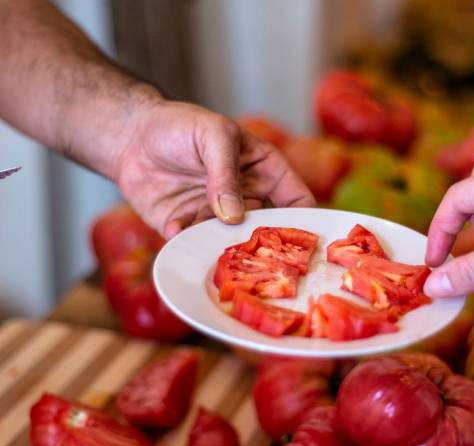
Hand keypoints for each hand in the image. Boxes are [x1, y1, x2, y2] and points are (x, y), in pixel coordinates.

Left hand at [114, 101, 314, 237]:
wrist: (131, 136)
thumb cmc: (181, 126)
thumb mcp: (212, 136)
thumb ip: (225, 174)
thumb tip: (235, 216)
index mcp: (266, 172)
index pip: (297, 199)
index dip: (305, 219)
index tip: (304, 240)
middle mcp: (247, 199)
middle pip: (268, 230)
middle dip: (264, 244)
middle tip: (256, 253)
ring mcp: (219, 216)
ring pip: (231, 241)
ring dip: (220, 242)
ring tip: (206, 234)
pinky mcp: (189, 227)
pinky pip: (194, 243)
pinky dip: (186, 240)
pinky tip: (175, 227)